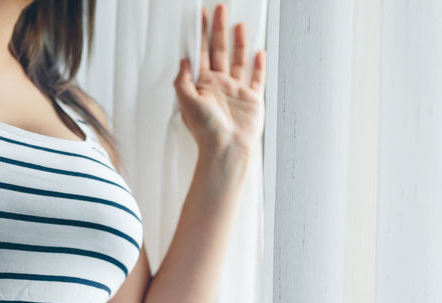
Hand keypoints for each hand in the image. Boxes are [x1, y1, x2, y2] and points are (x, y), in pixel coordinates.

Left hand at [175, 3, 266, 159]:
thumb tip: (183, 60)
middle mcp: (220, 85)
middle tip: (220, 9)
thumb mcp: (186, 101)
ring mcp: (236, 92)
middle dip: (219, 29)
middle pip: (219, 51)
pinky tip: (259, 53)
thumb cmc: (205, 130)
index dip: (199, 34)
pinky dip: (258, 66)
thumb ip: (183, 79)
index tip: (200, 16)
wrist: (226, 149)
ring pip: (238, 60)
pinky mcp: (252, 100)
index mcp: (203, 85)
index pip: (200, 53)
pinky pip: (256, 79)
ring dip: (238, 43)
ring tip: (239, 25)